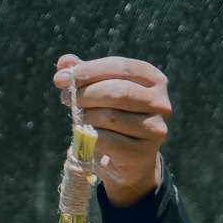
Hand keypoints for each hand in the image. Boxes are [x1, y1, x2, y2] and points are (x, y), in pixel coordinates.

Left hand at [55, 55, 170, 205]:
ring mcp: (155, 128)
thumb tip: (63, 62)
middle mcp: (160, 102)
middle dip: (85, 94)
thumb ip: (84, 74)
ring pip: (110, 116)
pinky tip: (87, 135)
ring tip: (78, 118)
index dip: (89, 70)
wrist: (128, 160)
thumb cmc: (113, 117)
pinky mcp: (143, 152)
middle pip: (116, 91)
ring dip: (86, 116)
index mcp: (153, 79)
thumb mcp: (100, 91)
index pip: (120, 66)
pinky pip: (107, 140)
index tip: (61, 78)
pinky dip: (91, 136)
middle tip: (65, 98)